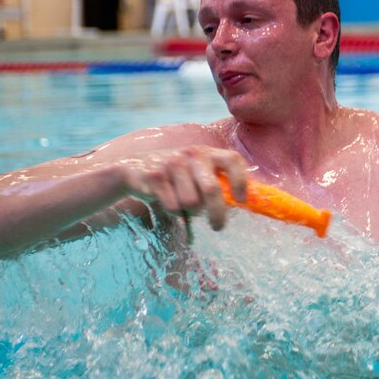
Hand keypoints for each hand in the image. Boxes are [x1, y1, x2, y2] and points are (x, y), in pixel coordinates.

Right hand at [120, 146, 248, 230]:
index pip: (232, 160)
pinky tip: (166, 202)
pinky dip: (173, 212)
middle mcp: (191, 154)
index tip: (241, 200)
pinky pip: (173, 206)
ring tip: (182, 205)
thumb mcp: (196, 172)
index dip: (240, 181)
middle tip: (217, 226)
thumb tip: (244, 204)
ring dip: (189, 212)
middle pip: (212, 190)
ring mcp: (172, 164)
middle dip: (217, 214)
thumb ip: (216, 182)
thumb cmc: (175, 176)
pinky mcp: (155, 176)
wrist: (134, 169)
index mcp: (206, 152)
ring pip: (191, 203)